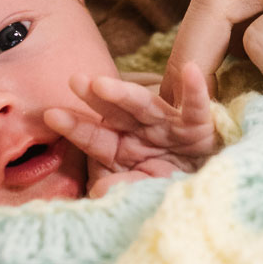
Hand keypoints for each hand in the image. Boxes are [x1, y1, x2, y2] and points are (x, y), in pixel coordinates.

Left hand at [45, 62, 218, 196]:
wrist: (210, 183)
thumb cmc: (169, 187)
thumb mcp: (143, 191)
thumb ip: (124, 187)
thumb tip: (99, 192)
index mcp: (122, 148)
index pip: (95, 137)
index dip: (75, 126)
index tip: (51, 115)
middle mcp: (142, 131)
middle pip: (115, 112)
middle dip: (95, 97)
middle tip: (75, 80)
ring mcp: (169, 126)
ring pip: (146, 105)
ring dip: (125, 93)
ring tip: (102, 84)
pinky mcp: (198, 126)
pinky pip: (195, 107)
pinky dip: (194, 91)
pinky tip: (191, 71)